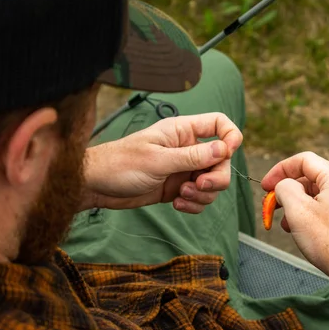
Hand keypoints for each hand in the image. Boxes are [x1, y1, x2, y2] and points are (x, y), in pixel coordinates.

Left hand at [82, 113, 242, 213]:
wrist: (97, 186)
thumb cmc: (120, 164)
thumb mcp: (158, 160)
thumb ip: (192, 156)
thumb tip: (224, 149)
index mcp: (182, 131)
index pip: (219, 124)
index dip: (231, 136)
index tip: (227, 154)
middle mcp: (187, 149)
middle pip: (221, 160)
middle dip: (216, 177)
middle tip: (199, 186)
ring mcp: (183, 169)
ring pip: (212, 183)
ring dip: (203, 194)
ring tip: (181, 197)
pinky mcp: (178, 189)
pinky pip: (200, 198)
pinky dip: (194, 204)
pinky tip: (176, 205)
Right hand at [263, 152, 328, 329]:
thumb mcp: (298, 211)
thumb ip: (285, 188)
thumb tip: (284, 185)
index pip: (303, 160)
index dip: (279, 170)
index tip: (264, 186)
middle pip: (312, 178)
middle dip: (288, 191)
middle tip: (272, 207)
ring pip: (321, 196)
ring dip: (300, 206)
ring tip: (288, 226)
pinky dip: (314, 216)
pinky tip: (307, 234)